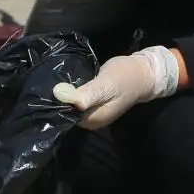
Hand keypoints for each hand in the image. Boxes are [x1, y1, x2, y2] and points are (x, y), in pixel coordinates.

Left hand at [53, 46, 179, 129]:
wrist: (143, 73)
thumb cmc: (125, 77)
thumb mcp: (106, 84)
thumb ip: (88, 94)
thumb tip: (68, 100)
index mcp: (95, 120)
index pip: (67, 117)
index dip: (58, 104)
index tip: (49, 90)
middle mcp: (93, 121)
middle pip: (69, 113)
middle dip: (61, 100)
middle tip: (52, 83)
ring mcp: (95, 113)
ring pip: (73, 107)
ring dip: (67, 96)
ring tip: (58, 82)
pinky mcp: (96, 104)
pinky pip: (79, 101)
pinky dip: (74, 93)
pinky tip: (69, 84)